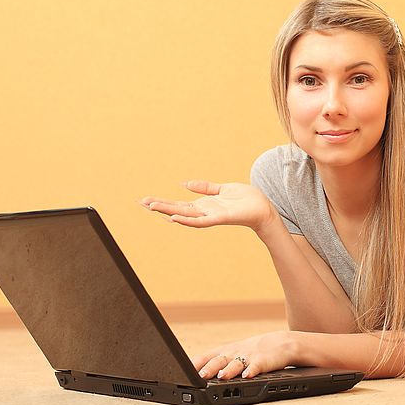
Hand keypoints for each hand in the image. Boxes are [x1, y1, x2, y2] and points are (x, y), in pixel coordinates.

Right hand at [139, 180, 275, 230]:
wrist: (263, 208)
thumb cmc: (245, 199)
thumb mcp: (222, 189)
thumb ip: (205, 187)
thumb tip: (184, 184)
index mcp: (203, 205)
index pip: (178, 204)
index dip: (162, 202)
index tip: (144, 200)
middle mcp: (204, 212)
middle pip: (177, 209)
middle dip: (159, 207)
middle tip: (140, 203)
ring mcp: (211, 216)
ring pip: (185, 215)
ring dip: (169, 212)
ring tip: (152, 208)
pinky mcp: (221, 217)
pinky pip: (202, 221)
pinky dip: (188, 220)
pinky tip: (175, 218)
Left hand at [190, 331, 296, 378]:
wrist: (281, 343)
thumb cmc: (252, 351)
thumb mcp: (232, 354)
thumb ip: (216, 362)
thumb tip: (193, 373)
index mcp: (225, 351)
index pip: (206, 356)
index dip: (195, 364)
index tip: (183, 372)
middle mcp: (235, 352)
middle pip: (219, 360)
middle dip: (209, 368)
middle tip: (200, 376)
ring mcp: (249, 356)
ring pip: (236, 363)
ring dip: (229, 369)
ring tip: (222, 376)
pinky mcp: (264, 361)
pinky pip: (257, 365)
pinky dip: (252, 370)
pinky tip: (247, 375)